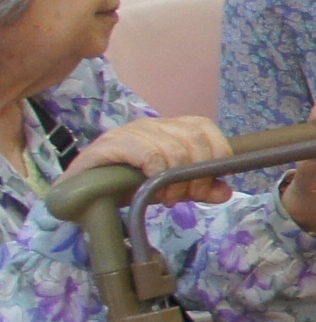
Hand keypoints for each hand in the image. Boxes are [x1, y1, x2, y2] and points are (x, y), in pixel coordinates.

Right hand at [68, 114, 234, 206]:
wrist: (83, 194)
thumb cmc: (129, 185)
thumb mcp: (172, 189)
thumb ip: (199, 188)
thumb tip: (225, 191)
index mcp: (170, 129)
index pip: (204, 126)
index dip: (218, 152)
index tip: (214, 180)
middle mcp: (152, 124)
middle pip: (193, 137)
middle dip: (198, 171)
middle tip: (187, 195)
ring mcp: (130, 131)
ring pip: (172, 146)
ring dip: (176, 178)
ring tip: (167, 198)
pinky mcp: (109, 144)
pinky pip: (144, 151)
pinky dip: (156, 170)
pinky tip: (152, 188)